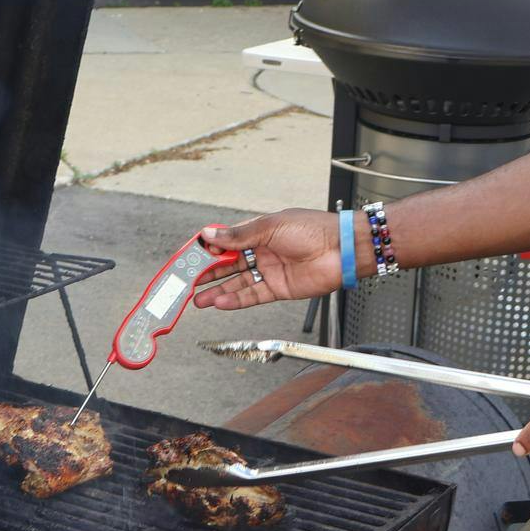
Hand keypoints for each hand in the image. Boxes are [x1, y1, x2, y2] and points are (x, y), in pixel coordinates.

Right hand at [192, 211, 349, 310]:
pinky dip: (236, 300)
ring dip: (217, 291)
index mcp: (259, 232)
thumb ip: (238, 235)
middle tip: (187, 283)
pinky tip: (220, 303)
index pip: (227, 242)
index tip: (190, 257)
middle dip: (208, 274)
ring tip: (198, 300)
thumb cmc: (313, 230)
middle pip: (228, 265)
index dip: (209, 250)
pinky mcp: (279, 289)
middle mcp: (262, 252)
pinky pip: (252, 296)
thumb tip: (208, 234)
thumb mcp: (270, 227)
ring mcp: (270, 271)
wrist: (341, 250)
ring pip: (237, 284)